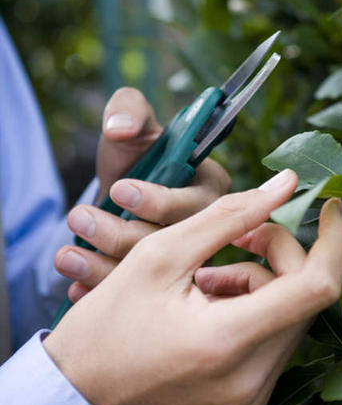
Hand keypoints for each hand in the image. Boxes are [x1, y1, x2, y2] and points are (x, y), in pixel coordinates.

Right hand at [44, 170, 341, 404]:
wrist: (77, 398)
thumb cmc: (106, 322)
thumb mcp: (160, 255)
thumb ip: (229, 215)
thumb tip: (287, 184)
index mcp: (228, 340)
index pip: (319, 286)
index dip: (335, 240)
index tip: (331, 206)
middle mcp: (251, 380)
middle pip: (305, 297)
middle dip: (279, 255)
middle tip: (235, 238)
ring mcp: (252, 399)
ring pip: (292, 318)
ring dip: (263, 284)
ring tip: (205, 279)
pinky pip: (274, 344)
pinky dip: (254, 312)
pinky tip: (210, 305)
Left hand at [55, 87, 229, 300]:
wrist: (116, 194)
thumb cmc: (133, 155)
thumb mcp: (129, 123)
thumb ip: (127, 109)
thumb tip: (121, 128)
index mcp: (212, 187)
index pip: (193, 203)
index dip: (157, 200)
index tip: (118, 189)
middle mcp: (207, 228)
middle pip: (169, 243)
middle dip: (120, 234)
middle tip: (79, 218)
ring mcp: (186, 262)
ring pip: (147, 274)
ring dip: (102, 266)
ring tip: (66, 256)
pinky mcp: (162, 286)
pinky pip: (133, 295)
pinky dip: (100, 290)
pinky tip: (75, 287)